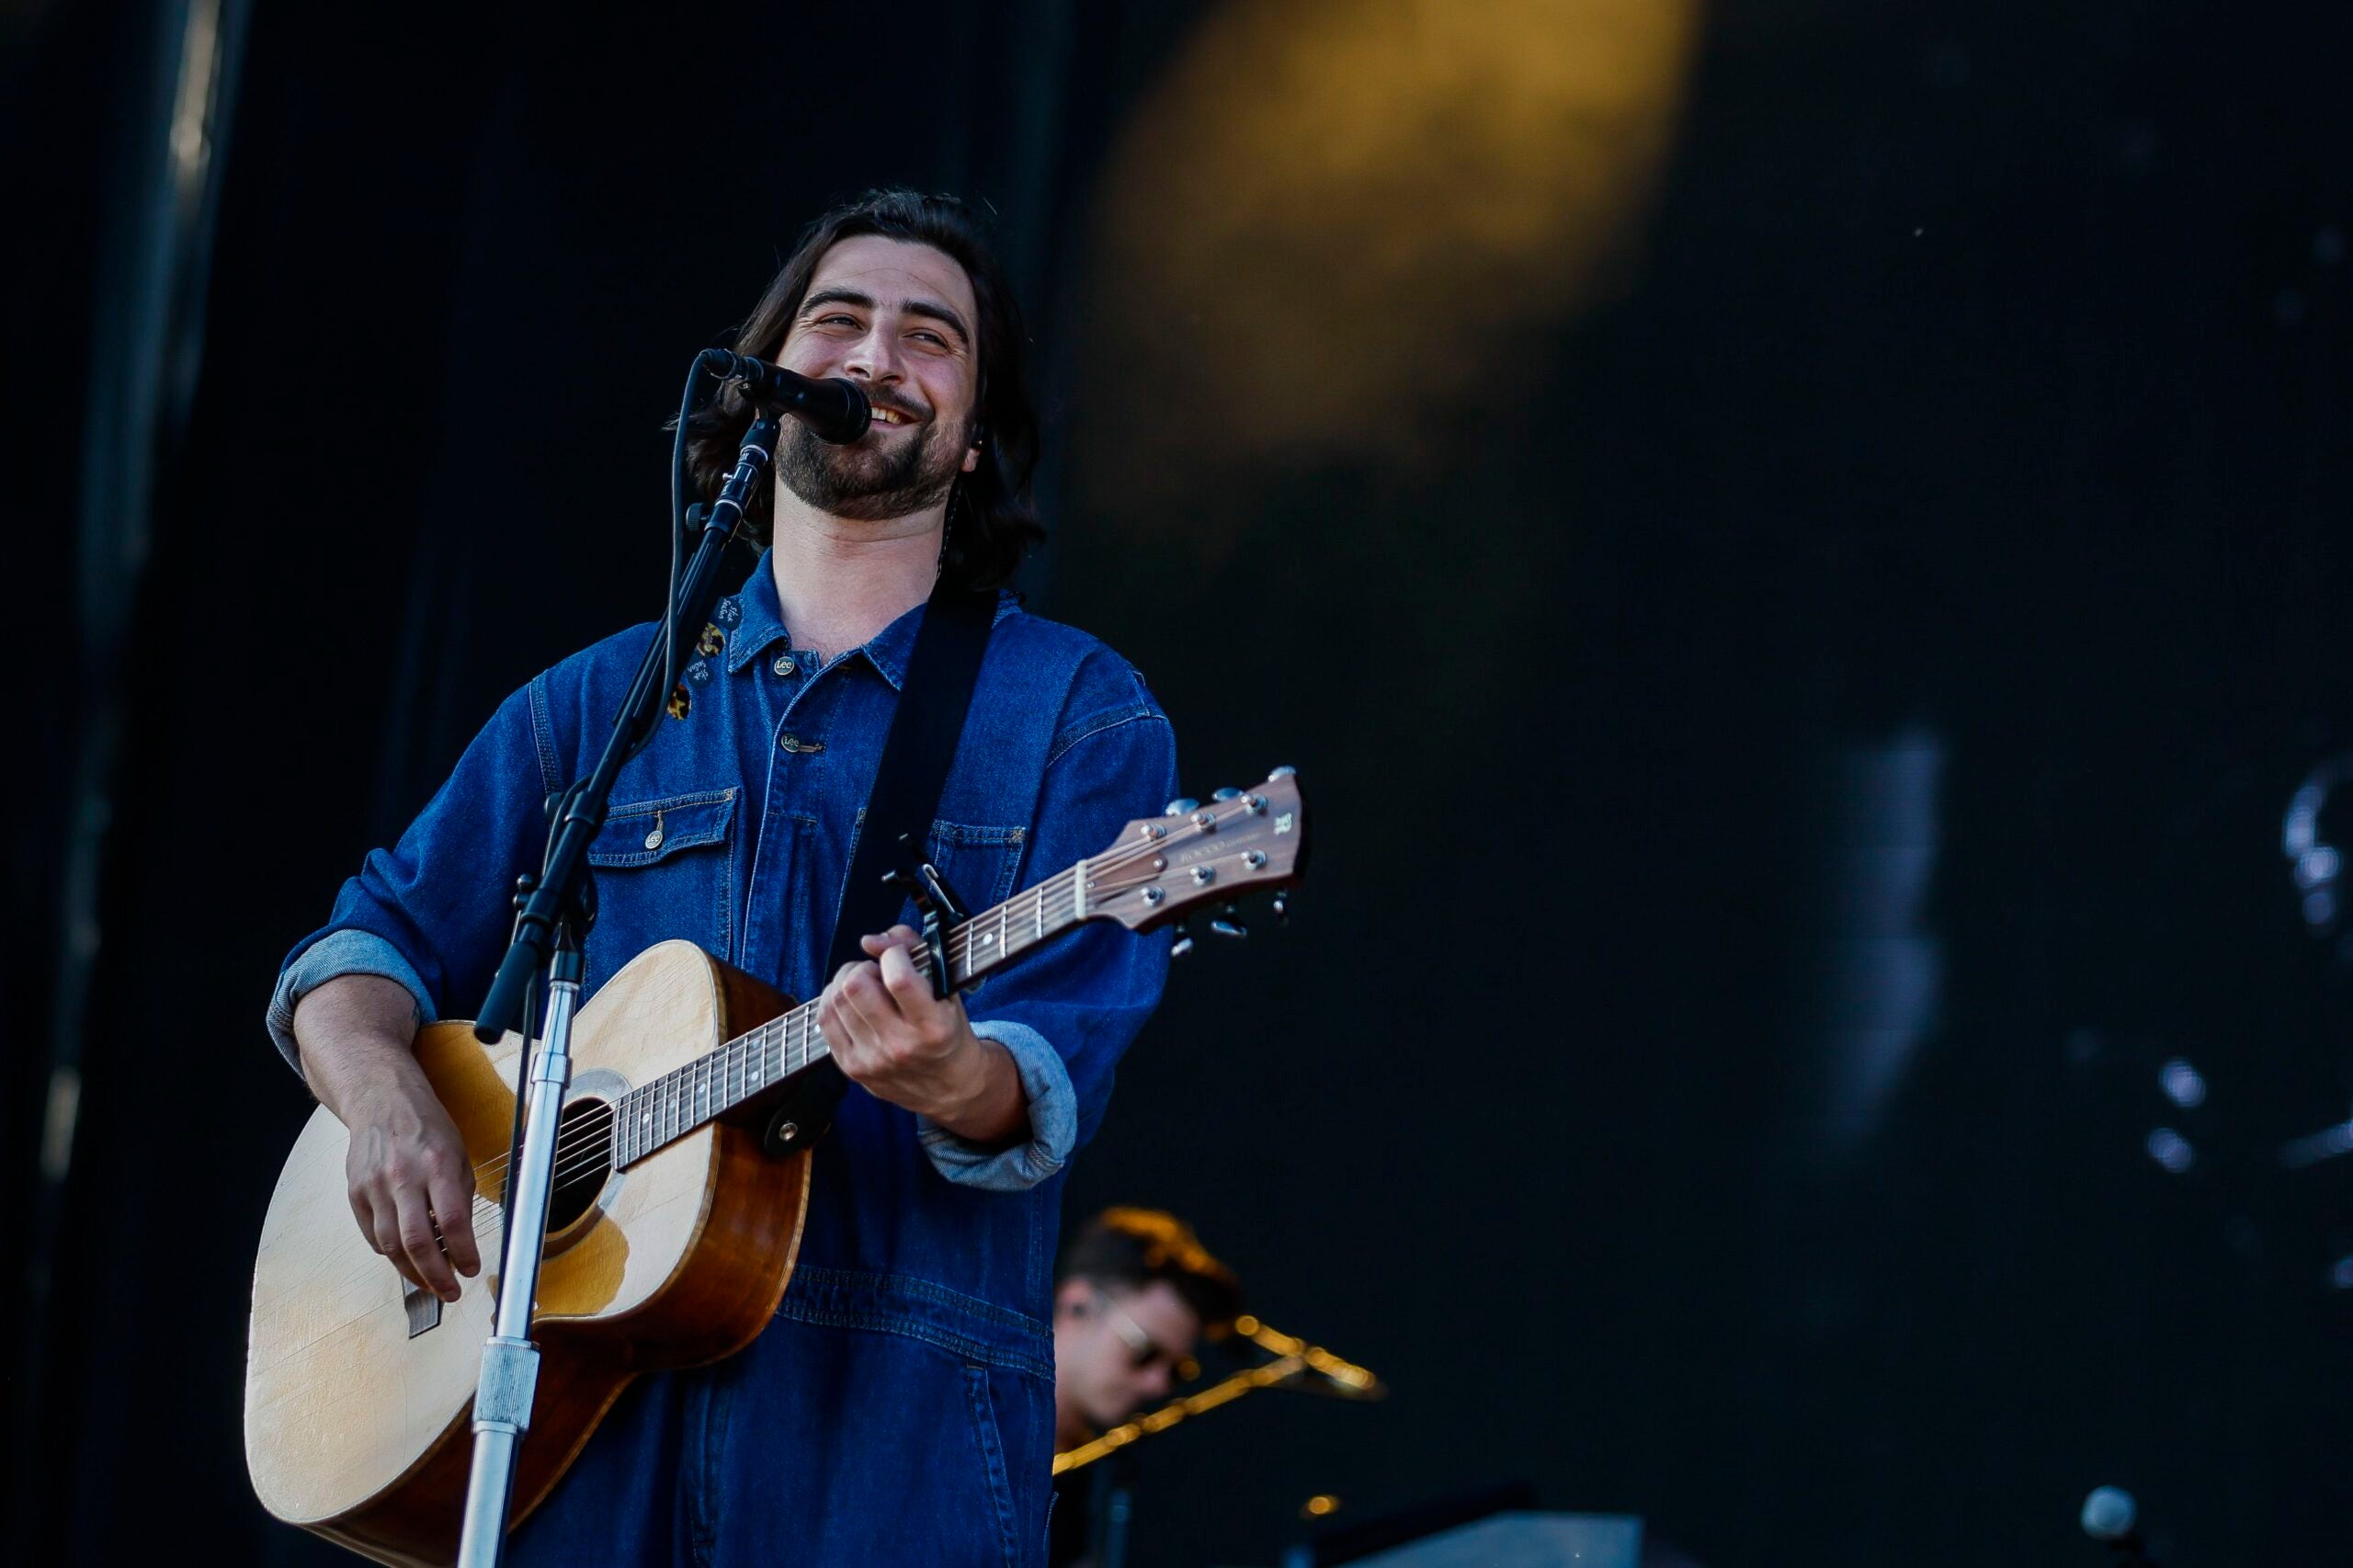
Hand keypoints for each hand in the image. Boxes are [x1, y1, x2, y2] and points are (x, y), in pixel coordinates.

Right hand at [344, 1081, 479, 1301]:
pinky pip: (374, 1235)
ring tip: (431, 1283)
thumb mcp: (459, 1154)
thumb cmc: (427, 1127)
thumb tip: (463, 1241)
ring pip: (391, 1245)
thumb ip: (461, 1196)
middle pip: (417, 1241)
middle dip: (436, 1276)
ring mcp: (374, 1187)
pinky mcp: (355, 1193)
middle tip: (451, 1292)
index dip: (464, 1252)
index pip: (453, 1221)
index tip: (471, 1269)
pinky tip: (406, 1259)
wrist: (381, 1101)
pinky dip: (391, 1253)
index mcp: (438, 1165)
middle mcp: (403, 1177)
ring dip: (413, 1272)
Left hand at [818, 925, 1023, 1141]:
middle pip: (855, 986)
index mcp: (933, 1026)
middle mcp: (900, 1046)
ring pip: (835, 1001)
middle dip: (864, 967)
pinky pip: (825, 1021)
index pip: (898, 978)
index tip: (900, 955)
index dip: (893, 954)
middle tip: (877, 972)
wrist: (949, 1087)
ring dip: (846, 981)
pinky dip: (833, 1001)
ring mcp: (872, 1059)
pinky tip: (850, 1001)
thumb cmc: (948, 1031)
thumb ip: (917, 951)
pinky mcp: (851, 1067)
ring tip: (864, 984)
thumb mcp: (948, 990)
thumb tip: (871, 940)